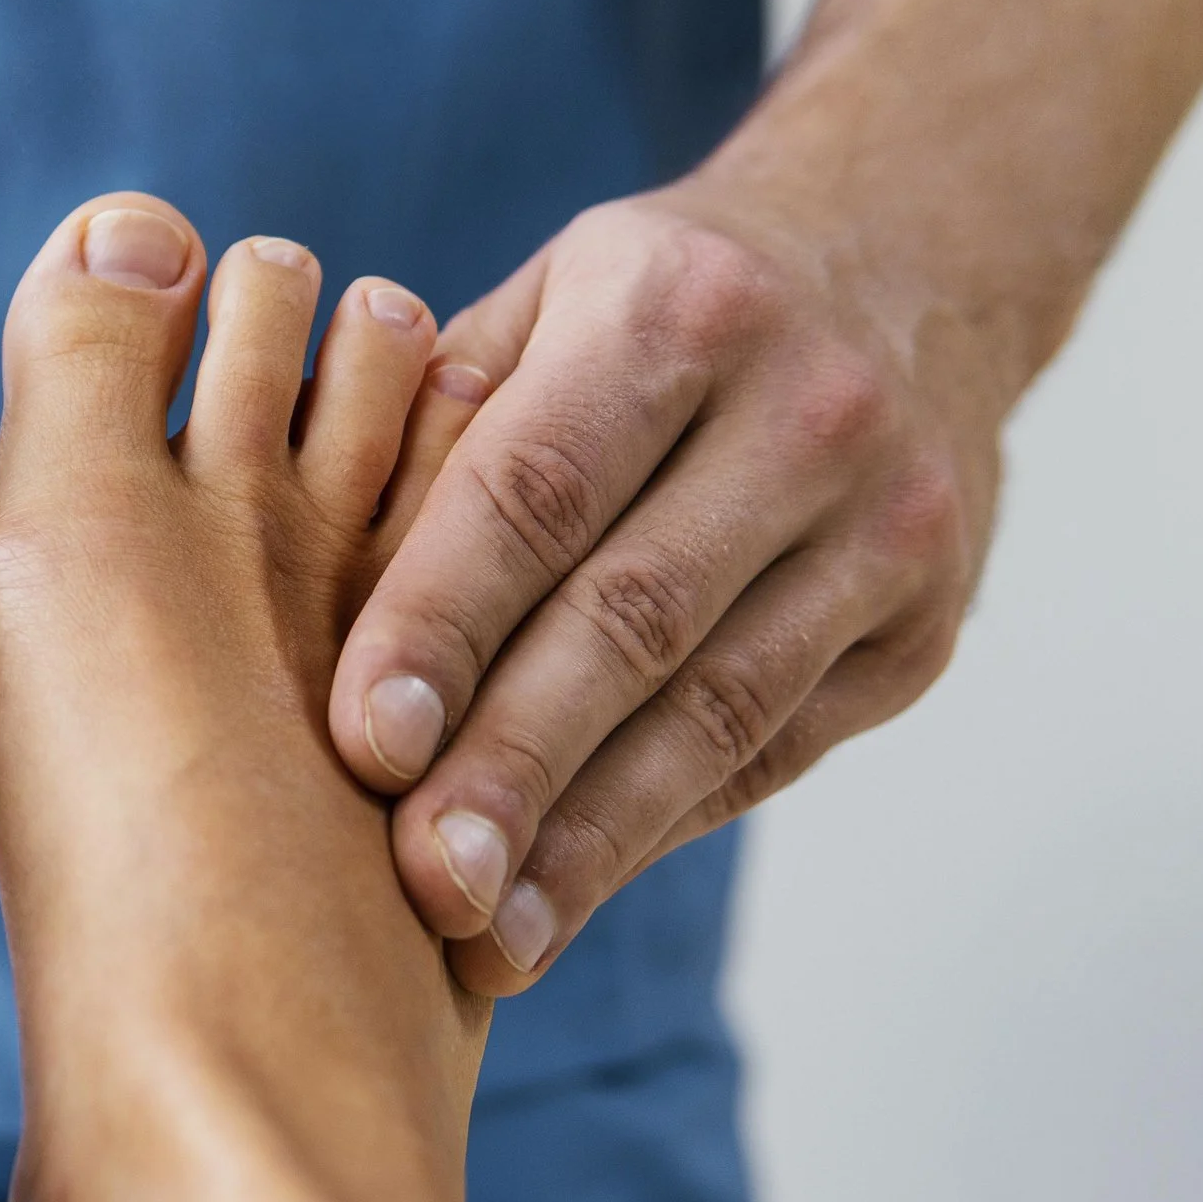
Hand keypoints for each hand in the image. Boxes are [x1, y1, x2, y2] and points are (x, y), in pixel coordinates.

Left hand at [329, 177, 999, 992]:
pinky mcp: (922, 632)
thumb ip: (431, 414)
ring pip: (718, 712)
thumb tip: (280, 547)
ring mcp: (886, 527)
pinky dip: (656, 830)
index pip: (535, 490)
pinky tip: (564, 898)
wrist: (915, 265)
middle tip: (422, 878)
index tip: (366, 742)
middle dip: (518, 763)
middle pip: (635, 619)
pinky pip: (769, 751)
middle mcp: (804, 410)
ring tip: (485, 936)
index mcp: (673, 309)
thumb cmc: (660, 304)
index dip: (444, 621)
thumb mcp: (550, 295)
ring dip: (591, 840)